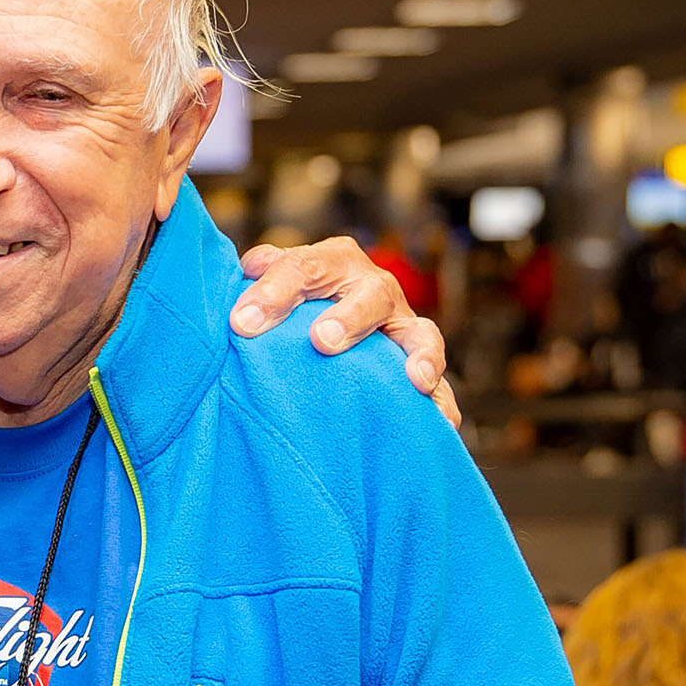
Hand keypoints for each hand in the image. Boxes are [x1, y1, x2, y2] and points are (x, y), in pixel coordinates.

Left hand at [229, 238, 459, 427]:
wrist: (316, 318)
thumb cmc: (285, 301)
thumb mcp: (266, 281)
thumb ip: (257, 277)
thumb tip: (247, 281)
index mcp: (333, 261)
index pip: (305, 267)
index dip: (273, 291)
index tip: (241, 323)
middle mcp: (373, 288)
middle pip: (372, 294)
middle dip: (349, 317)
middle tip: (322, 340)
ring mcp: (400, 326)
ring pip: (420, 334)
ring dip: (420, 354)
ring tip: (415, 380)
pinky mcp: (417, 364)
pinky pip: (440, 385)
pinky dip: (443, 402)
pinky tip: (443, 424)